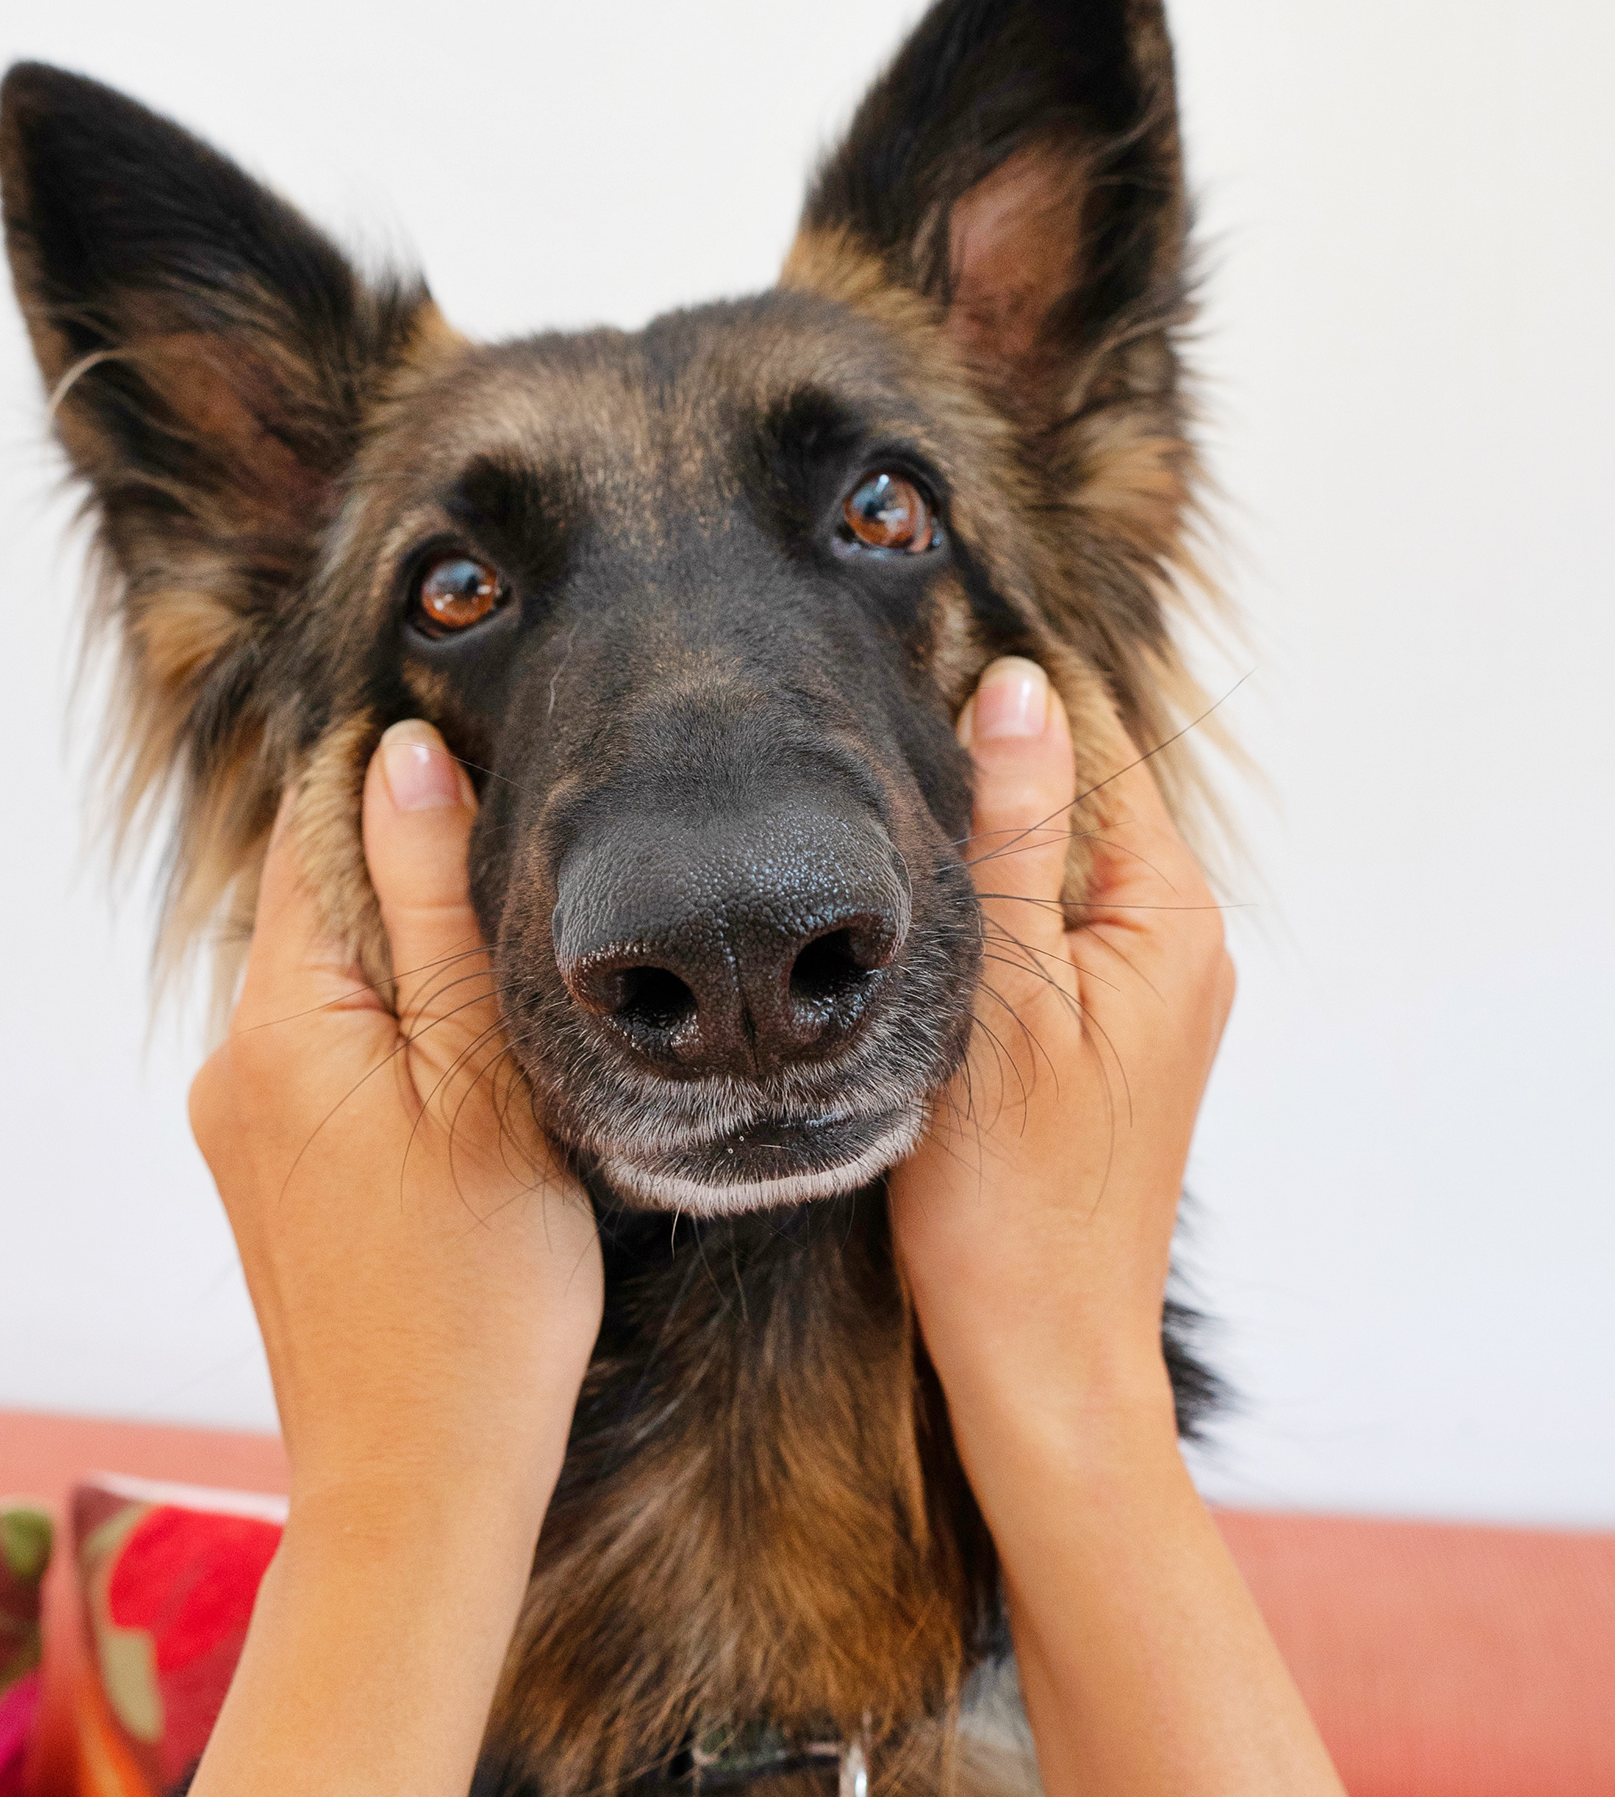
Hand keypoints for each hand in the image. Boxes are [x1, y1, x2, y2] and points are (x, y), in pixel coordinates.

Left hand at [187, 720, 600, 1796]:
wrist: (416, 1484)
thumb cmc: (479, 1289)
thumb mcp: (485, 1073)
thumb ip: (435, 907)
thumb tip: (400, 752)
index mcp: (279, 1016)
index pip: (312, 826)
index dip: (389, 771)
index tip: (478, 732)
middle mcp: (235, 1058)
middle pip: (318, 898)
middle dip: (409, 864)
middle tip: (529, 851)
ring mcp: (245, 1123)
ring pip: (332, 978)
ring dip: (408, 953)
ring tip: (513, 963)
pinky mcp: (274, 1174)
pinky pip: (331, 1051)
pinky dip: (396, 1029)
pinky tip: (472, 1063)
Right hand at [891, 655, 1233, 1461]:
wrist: (1038, 1357)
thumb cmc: (1011, 1197)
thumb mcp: (1000, 993)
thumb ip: (1012, 834)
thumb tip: (1018, 683)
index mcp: (1172, 916)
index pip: (1097, 746)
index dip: (1001, 716)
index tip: (897, 699)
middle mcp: (1178, 941)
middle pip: (1073, 802)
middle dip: (979, 788)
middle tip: (864, 791)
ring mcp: (1144, 991)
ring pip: (1048, 869)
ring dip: (973, 860)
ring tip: (880, 863)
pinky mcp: (1100, 1034)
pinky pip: (1043, 934)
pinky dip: (983, 924)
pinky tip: (918, 944)